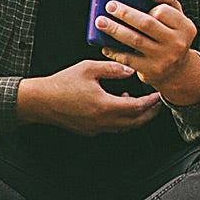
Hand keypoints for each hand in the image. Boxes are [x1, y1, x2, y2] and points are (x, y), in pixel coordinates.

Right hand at [19, 60, 167, 135]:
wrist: (41, 101)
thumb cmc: (61, 84)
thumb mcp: (88, 68)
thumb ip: (112, 68)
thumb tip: (129, 69)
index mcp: (106, 106)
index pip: (138, 107)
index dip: (151, 102)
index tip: (158, 94)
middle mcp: (104, 121)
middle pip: (137, 122)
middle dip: (151, 113)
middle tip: (157, 103)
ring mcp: (97, 128)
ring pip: (126, 128)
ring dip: (137, 118)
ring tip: (141, 105)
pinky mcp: (90, 130)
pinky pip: (114, 128)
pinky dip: (123, 120)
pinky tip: (119, 107)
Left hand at [95, 0, 199, 106]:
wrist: (177, 71)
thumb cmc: (172, 36)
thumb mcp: (178, 18)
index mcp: (185, 27)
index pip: (163, 11)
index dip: (149, 6)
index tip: (135, 4)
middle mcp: (177, 43)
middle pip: (147, 24)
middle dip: (125, 13)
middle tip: (109, 6)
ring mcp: (164, 58)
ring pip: (135, 40)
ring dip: (115, 30)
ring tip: (100, 22)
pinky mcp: (152, 70)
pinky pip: (129, 59)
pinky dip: (115, 51)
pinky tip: (104, 45)